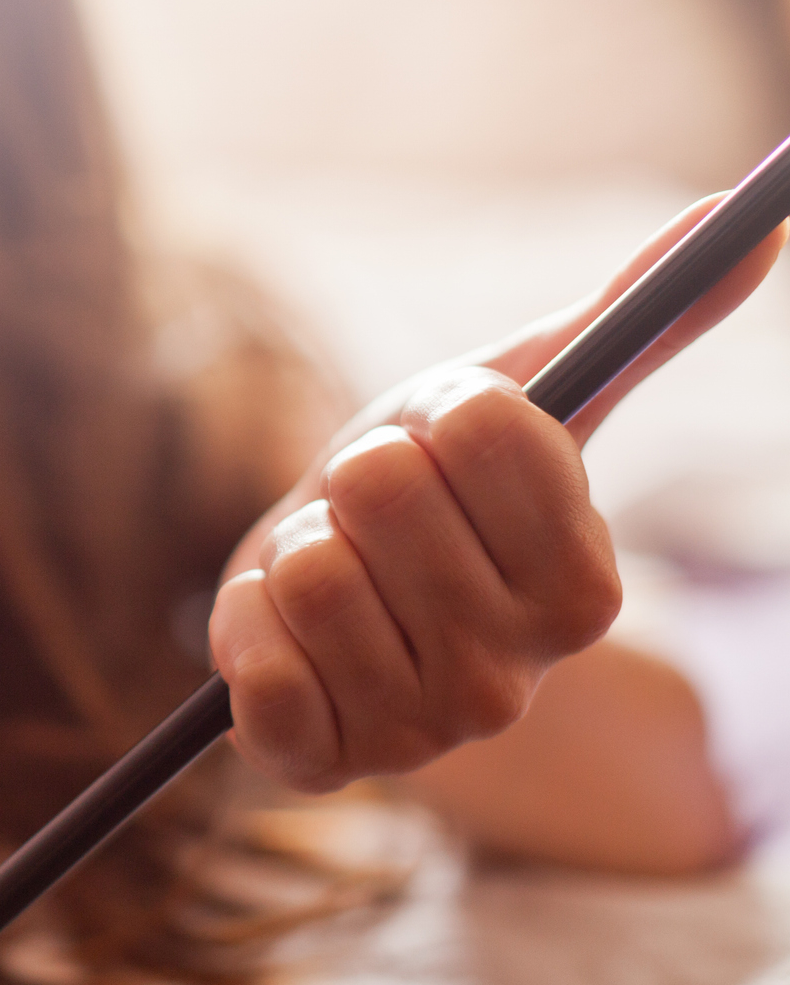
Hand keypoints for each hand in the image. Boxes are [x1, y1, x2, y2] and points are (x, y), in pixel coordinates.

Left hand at [210, 195, 785, 792]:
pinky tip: (279, 625)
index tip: (443, 434)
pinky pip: (256, 666)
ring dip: (298, 543)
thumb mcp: (520, 389)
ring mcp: (416, 735)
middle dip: (355, 473)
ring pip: (312, 572)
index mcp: (583, 593)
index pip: (492, 436)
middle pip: (386, 493)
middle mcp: (513, 681)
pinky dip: (245, 619)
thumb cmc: (424, 480)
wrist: (319, 573)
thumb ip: (640, 319)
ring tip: (330, 566)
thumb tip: (757, 221)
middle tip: (370, 508)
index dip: (444, 413)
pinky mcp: (318, 763)